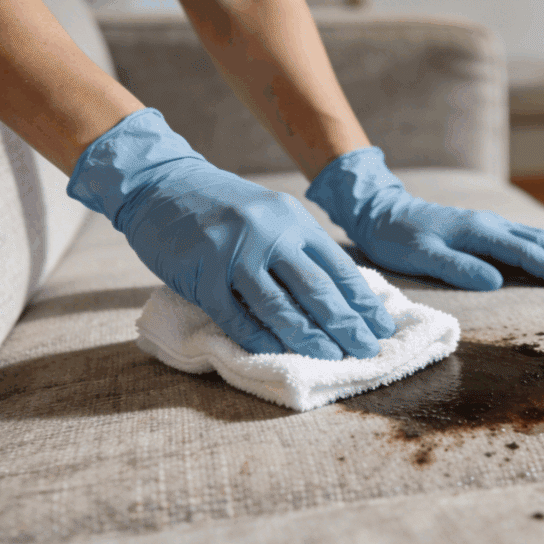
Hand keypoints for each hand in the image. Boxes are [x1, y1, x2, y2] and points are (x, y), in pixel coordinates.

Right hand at [68, 109, 394, 357]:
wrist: (162, 183)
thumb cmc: (224, 207)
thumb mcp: (271, 215)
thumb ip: (301, 249)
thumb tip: (340, 297)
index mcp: (294, 221)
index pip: (338, 268)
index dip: (363, 302)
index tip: (382, 328)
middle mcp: (270, 235)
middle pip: (317, 290)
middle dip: (346, 325)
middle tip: (368, 351)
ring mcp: (234, 254)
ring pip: (280, 307)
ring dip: (309, 338)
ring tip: (333, 359)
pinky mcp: (202, 274)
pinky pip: (236, 316)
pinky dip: (259, 339)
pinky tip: (278, 355)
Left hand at [306, 147, 543, 290]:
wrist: (380, 212)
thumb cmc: (396, 238)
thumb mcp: (420, 255)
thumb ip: (457, 267)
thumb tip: (495, 281)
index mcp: (480, 231)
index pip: (526, 252)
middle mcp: (490, 224)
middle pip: (542, 243)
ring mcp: (489, 226)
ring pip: (537, 239)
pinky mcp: (485, 231)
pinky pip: (525, 240)